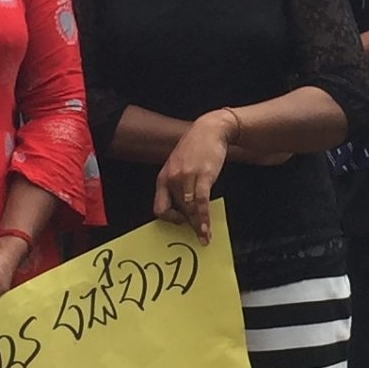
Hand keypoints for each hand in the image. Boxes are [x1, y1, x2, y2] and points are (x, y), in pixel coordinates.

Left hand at [154, 112, 234, 240]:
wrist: (209, 130)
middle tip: (198, 237)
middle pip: (178, 210)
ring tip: (205, 237)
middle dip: (189, 225)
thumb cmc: (195, 148)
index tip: (181, 221)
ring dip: (198, 226)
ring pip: (189, 209)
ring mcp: (187, 177)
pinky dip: (204, 218)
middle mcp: (172, 179)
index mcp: (163, 178)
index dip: (169, 219)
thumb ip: (178, 185)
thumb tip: (185, 207)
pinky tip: (206, 227)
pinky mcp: (203, 176)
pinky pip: (201, 202)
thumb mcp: (178, 166)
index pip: (159, 207)